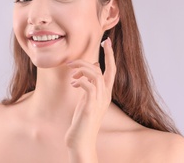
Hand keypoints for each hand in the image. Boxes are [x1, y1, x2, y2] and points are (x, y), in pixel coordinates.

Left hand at [65, 38, 115, 161]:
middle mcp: (105, 96)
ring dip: (82, 68)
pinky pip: (88, 86)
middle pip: (109, 70)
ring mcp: (99, 101)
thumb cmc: (82, 121)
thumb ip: (86, 88)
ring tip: (71, 70)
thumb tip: (81, 75)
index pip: (111, 71)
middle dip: (106, 54)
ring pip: (96, 75)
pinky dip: (80, 80)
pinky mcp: (90, 107)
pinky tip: (73, 84)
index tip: (107, 42)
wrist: (81, 141)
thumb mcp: (86, 101)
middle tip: (99, 44)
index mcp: (105, 94)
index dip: (110, 56)